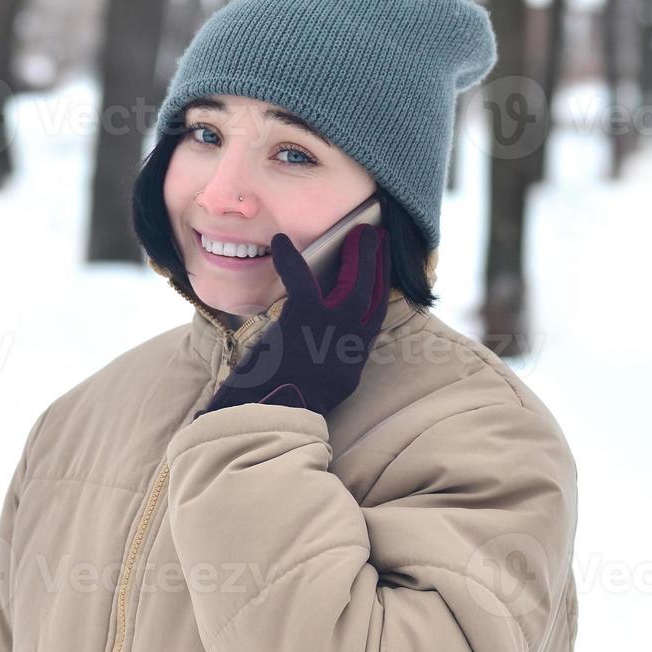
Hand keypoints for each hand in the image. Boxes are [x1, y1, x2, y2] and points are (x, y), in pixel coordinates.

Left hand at [197, 223, 390, 417]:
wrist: (267, 418)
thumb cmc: (279, 408)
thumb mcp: (315, 393)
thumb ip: (325, 368)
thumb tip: (320, 349)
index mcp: (350, 364)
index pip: (373, 321)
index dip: (381, 293)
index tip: (384, 273)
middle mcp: (349, 347)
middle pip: (373, 298)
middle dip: (379, 266)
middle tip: (378, 239)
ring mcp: (330, 330)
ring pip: (356, 285)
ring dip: (360, 256)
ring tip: (362, 232)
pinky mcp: (304, 318)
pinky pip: (301, 280)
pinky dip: (289, 259)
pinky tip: (280, 241)